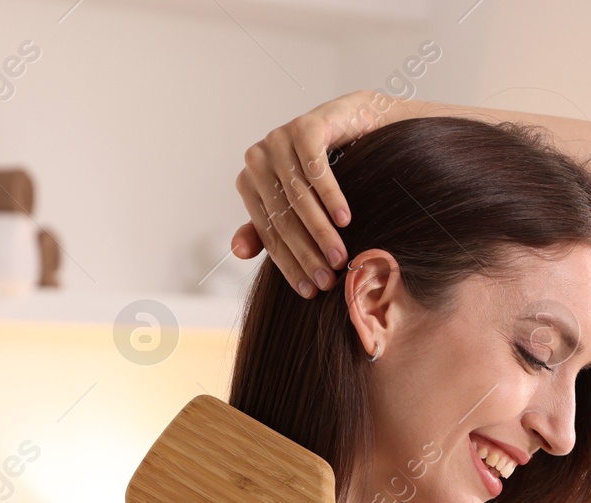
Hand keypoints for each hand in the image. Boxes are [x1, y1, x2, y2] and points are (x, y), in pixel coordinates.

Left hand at [232, 91, 378, 298]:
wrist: (354, 123)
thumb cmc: (324, 170)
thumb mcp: (294, 205)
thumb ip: (266, 229)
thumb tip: (237, 252)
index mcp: (249, 182)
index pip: (268, 233)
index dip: (289, 265)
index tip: (310, 291)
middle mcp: (258, 159)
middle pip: (283, 218)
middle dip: (307, 253)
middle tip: (329, 280)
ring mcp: (279, 140)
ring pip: (299, 198)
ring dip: (321, 232)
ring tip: (341, 257)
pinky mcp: (304, 126)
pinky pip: (316, 170)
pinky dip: (331, 197)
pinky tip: (346, 220)